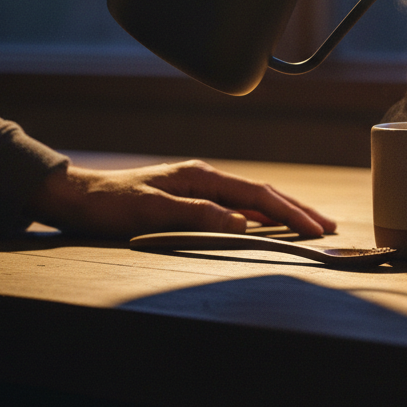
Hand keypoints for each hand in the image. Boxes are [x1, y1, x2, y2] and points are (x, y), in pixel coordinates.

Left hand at [25, 161, 336, 239]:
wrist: (77, 198)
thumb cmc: (110, 205)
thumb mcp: (152, 211)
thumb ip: (198, 214)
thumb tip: (242, 223)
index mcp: (201, 177)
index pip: (258, 195)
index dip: (291, 212)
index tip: (317, 229)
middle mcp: (204, 178)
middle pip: (263, 194)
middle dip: (298, 210)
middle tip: (329, 228)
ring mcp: (198, 187)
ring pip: (252, 200)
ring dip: (283, 213)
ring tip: (309, 226)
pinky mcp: (190, 198)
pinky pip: (235, 207)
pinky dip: (259, 217)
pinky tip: (268, 226)